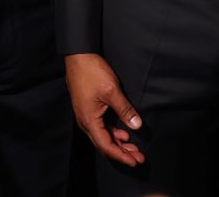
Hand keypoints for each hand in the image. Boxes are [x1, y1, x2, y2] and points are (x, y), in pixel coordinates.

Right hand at [66, 53, 144, 167]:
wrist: (78, 56)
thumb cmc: (92, 72)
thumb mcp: (112, 91)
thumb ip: (125, 110)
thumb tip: (137, 126)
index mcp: (89, 121)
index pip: (106, 147)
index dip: (121, 156)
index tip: (135, 161)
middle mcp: (86, 123)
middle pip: (105, 145)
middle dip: (122, 153)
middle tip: (139, 157)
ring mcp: (87, 116)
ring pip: (103, 137)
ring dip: (119, 143)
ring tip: (134, 148)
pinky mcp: (89, 110)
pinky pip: (101, 127)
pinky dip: (113, 133)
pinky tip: (123, 133)